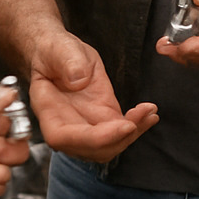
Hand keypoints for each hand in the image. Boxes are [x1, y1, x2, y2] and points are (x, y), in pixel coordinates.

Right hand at [28, 32, 157, 162]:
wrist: (59, 52)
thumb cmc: (53, 52)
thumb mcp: (59, 49)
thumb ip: (68, 62)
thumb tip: (79, 81)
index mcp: (49, 111)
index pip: (66, 138)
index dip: (95, 139)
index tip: (123, 127)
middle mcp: (67, 125)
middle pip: (93, 149)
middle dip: (119, 138)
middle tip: (141, 117)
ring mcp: (87, 124)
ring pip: (110, 145)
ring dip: (132, 134)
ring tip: (149, 113)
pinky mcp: (104, 116)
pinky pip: (120, 130)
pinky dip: (137, 125)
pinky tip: (149, 113)